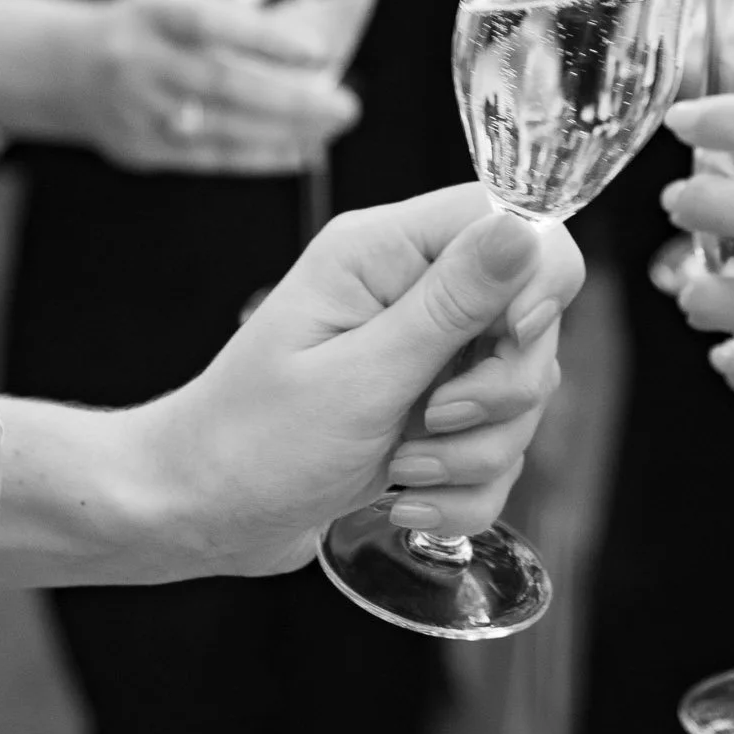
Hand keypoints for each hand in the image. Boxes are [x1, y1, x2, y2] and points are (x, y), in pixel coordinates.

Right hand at [84, 0, 359, 174]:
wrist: (67, 68)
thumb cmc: (150, 27)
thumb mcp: (178, 1)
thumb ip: (234, 19)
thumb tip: (314, 50)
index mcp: (155, 12)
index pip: (212, 24)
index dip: (265, 40)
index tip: (318, 53)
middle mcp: (142, 61)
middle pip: (223, 86)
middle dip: (291, 101)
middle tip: (345, 106)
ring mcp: (140, 112)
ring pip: (222, 128)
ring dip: (285, 132)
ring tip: (331, 128)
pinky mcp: (143, 150)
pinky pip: (212, 157)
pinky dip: (261, 156)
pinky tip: (302, 152)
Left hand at [134, 184, 581, 576]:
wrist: (199, 515)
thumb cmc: (251, 441)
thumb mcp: (357, 377)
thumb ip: (449, 306)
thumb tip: (525, 230)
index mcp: (383, 251)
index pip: (510, 219)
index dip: (534, 281)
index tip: (508, 341)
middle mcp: (411, 290)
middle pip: (532, 317)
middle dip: (500, 391)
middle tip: (432, 422)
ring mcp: (425, 354)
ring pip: (522, 393)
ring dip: (477, 452)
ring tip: (405, 472)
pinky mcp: (430, 413)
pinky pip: (498, 447)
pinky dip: (466, 488)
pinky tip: (406, 503)